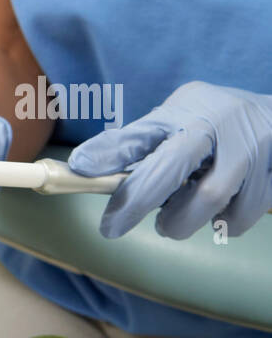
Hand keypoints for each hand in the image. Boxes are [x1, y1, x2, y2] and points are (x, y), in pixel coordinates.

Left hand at [68, 81, 271, 238]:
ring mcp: (255, 147)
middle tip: (129, 226)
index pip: (141, 139)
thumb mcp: (171, 118)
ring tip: (176, 219)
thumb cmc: (209, 119)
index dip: (112, 166)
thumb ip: (131, 142)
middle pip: (176, 173)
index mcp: (187, 111)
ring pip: (212, 202)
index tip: (95, 203)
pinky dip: (224, 222)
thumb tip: (82, 165)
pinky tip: (218, 212)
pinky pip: (243, 214)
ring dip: (186, 221)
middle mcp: (222, 124)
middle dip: (147, 208)